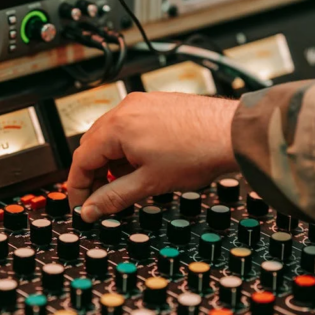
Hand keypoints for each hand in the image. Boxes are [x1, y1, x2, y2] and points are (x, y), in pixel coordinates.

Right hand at [67, 91, 239, 221]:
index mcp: (117, 126)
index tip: (83, 206)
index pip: (81, 159)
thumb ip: (113, 197)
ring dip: (110, 161)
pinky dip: (126, 148)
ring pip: (110, 136)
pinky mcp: (157, 104)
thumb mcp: (149, 183)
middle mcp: (126, 109)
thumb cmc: (199, 152)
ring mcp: (142, 104)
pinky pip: (129, 126)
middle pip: (92, 145)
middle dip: (92, 174)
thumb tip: (91, 210)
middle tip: (100, 199)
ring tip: (125, 183)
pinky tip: (141, 165)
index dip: (78, 188)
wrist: (235, 134)